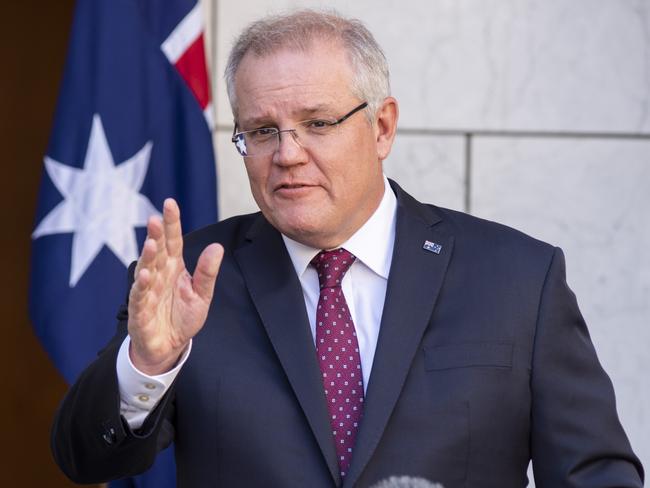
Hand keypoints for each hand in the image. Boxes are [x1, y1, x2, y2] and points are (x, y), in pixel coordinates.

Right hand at [127, 198, 222, 374]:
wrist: (170, 346)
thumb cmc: (183, 316)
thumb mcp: (202, 294)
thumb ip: (207, 272)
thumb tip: (218, 247)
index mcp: (174, 267)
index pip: (173, 241)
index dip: (171, 223)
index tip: (170, 203)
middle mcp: (159, 275)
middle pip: (157, 251)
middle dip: (156, 235)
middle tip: (156, 218)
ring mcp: (148, 291)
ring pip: (146, 270)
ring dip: (148, 257)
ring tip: (151, 244)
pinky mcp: (140, 311)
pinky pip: (140, 297)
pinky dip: (142, 287)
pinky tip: (145, 276)